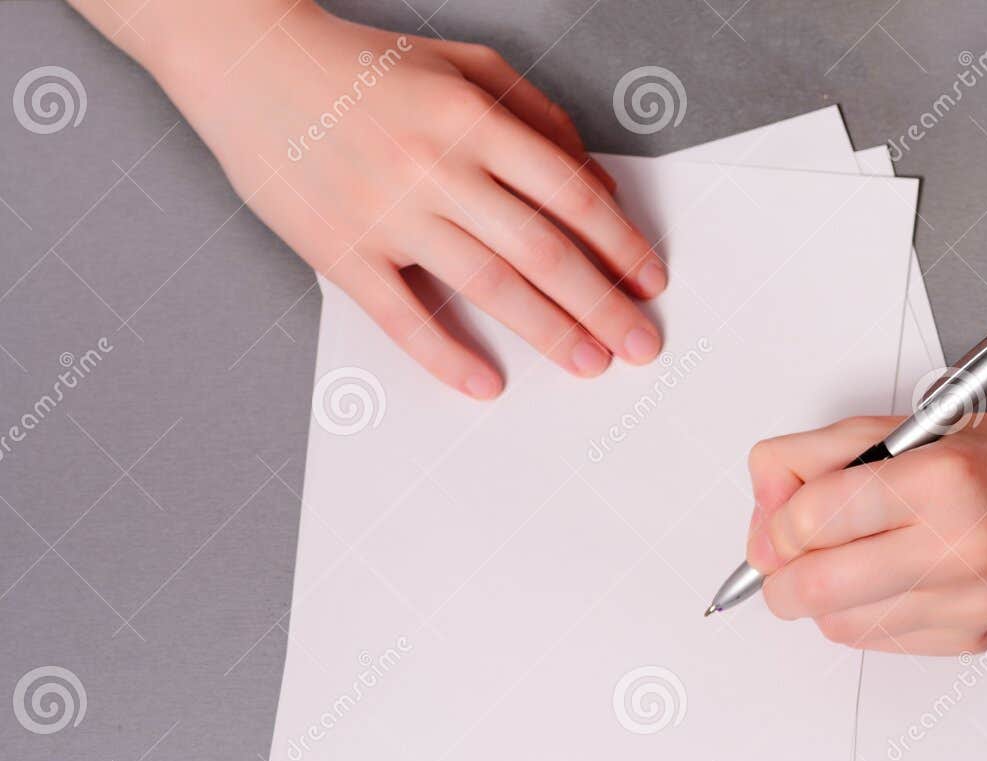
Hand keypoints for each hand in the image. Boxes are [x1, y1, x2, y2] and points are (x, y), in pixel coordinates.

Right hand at [146, 3, 665, 396]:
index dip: (620, 245)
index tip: (649, 282)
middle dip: (602, 304)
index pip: (571, 195)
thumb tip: (601, 188)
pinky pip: (402, 317)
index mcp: (473, 117)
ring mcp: (386, 212)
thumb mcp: (465, 66)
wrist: (248, 61)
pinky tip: (486, 384)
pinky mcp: (339, 250)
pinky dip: (447, 356)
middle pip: (542, 250)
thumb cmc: (366, 67)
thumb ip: (540, 119)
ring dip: (549, 332)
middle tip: (640, 344)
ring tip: (591, 363)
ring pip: (487, 286)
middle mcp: (436, 165)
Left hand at [743, 400, 986, 653]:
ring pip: (839, 624)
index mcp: (941, 479)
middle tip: (782, 559)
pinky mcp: (974, 639)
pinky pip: (879, 642)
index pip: (812, 520)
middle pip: (815, 588)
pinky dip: (862, 615)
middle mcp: (961, 547)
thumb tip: (762, 514)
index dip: (778, 524)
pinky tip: (884, 581)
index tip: (782, 520)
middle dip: (778, 576)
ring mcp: (971, 602)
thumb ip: (815, 458)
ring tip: (843, 560)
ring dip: (820, 598)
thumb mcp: (902, 428)